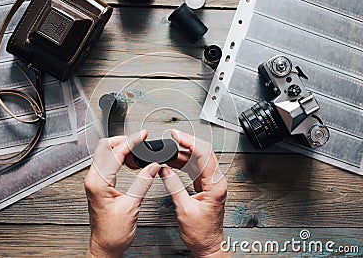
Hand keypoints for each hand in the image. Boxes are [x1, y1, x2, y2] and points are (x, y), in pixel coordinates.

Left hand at [84, 130, 160, 257]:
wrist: (105, 246)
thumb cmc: (113, 233)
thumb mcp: (132, 206)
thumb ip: (142, 182)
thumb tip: (152, 166)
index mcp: (98, 183)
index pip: (114, 153)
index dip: (131, 141)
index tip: (142, 135)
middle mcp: (93, 180)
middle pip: (104, 147)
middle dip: (122, 139)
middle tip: (139, 138)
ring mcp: (94, 182)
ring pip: (105, 154)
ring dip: (120, 147)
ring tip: (137, 149)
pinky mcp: (99, 185)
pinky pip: (107, 164)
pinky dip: (118, 158)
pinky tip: (130, 161)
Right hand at [161, 130, 229, 257]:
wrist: (208, 245)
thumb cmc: (201, 233)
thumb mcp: (184, 209)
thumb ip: (174, 187)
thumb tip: (165, 170)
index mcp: (215, 185)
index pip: (204, 155)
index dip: (189, 142)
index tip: (177, 136)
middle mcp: (216, 182)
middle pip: (204, 153)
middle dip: (187, 142)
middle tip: (172, 137)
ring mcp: (212, 183)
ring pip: (199, 160)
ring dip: (183, 153)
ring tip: (168, 151)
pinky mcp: (206, 186)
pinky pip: (195, 169)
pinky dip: (183, 163)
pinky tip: (172, 162)